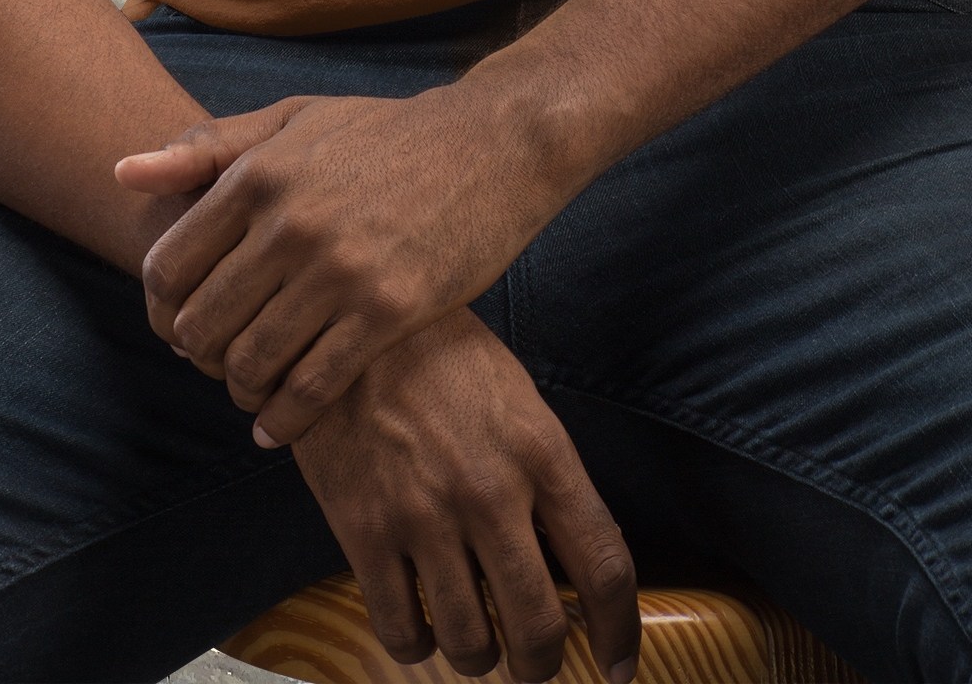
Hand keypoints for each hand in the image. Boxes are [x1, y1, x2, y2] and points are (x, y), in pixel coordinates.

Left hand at [116, 87, 563, 445]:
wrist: (492, 142)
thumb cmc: (387, 132)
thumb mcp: (294, 119)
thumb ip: (209, 147)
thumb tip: (122, 172)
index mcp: (258, 174)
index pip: (168, 267)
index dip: (162, 308)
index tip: (181, 322)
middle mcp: (289, 223)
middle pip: (202, 324)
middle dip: (198, 356)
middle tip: (216, 363)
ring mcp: (339, 270)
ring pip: (252, 363)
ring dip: (240, 391)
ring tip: (250, 391)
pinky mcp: (389, 309)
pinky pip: (313, 386)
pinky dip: (285, 419)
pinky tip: (278, 424)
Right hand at [292, 308, 640, 683]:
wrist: (350, 321)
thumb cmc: (441, 354)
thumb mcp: (517, 398)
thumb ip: (548, 477)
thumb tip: (570, 560)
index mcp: (541, 452)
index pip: (604, 566)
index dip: (620, 633)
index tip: (618, 666)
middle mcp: (490, 492)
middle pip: (538, 626)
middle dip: (543, 665)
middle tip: (536, 665)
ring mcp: (425, 516)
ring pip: (471, 642)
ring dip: (480, 657)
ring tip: (478, 643)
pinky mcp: (365, 530)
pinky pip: (402, 628)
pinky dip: (417, 645)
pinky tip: (422, 625)